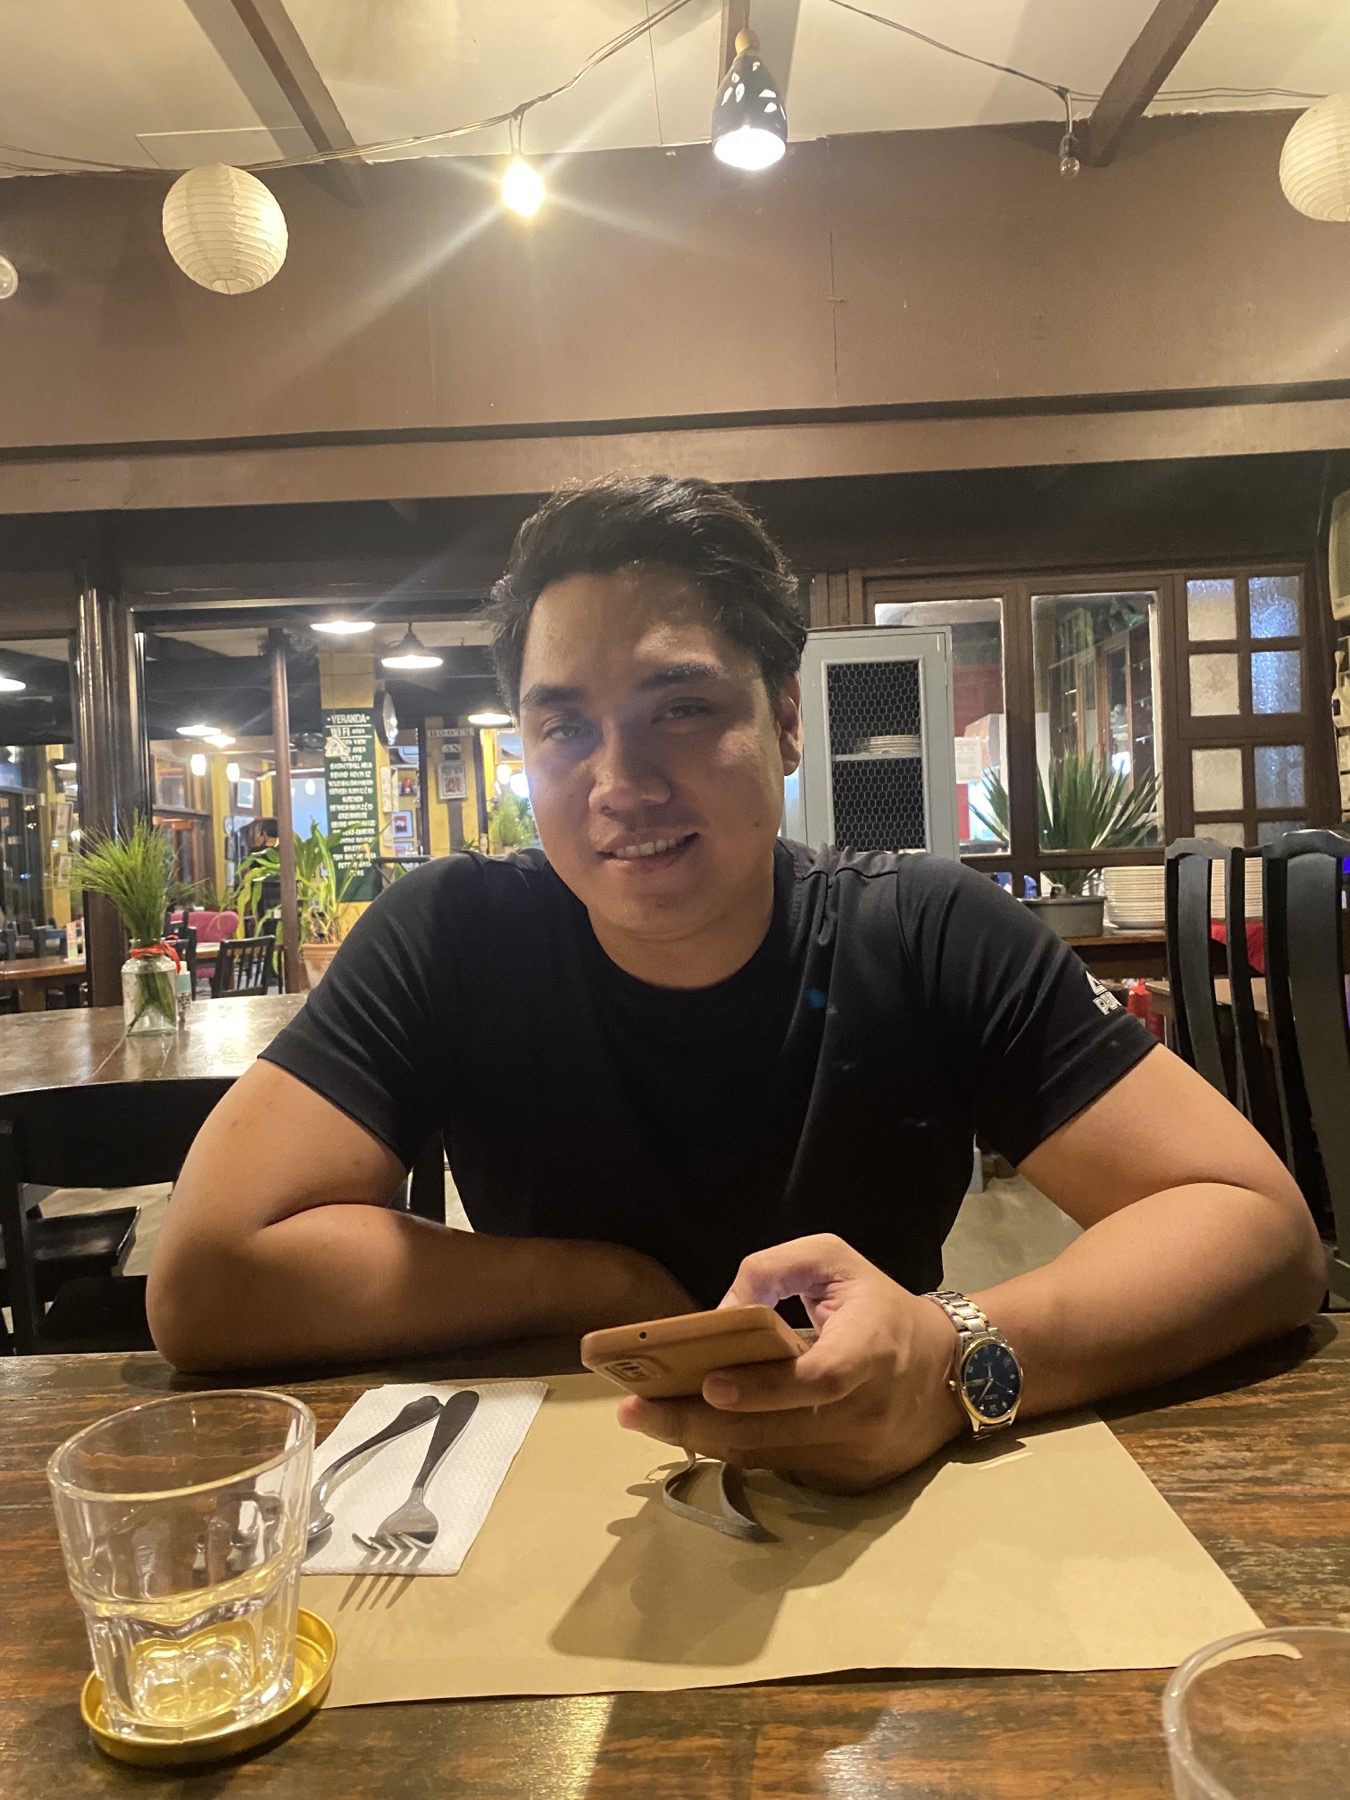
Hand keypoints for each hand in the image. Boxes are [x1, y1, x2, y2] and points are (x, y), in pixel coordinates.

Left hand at [615, 1234, 965, 1491]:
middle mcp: (865, 1412)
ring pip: (768, 1457)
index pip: (816, 1379)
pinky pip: (782, 1470)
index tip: (709, 1382)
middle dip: (695, 1421)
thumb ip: (774, 1270)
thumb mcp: (834, 1261)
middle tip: (634, 1409)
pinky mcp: (851, 1481)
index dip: (762, 1387)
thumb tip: (720, 1315)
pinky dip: (736, 1451)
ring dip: (703, 1440)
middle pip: (772, 1432)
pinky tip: (695, 1431)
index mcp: (869, 1350)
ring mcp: (858, 1455)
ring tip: (646, 1418)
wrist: (951, 1370)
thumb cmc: (880, 1306)